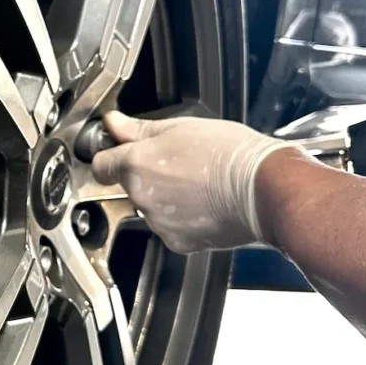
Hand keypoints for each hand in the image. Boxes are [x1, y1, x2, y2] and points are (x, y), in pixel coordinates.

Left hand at [91, 111, 292, 252]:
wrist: (265, 189)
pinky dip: (181, 218)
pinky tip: (203, 203)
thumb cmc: (229, 154)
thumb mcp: (180, 127)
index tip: (119, 151)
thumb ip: (138, 128)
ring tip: (197, 183)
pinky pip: (169, 227)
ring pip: (150, 207)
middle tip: (177, 163)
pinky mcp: (177, 241)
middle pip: (129, 185)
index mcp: (136, 164)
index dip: (109, 156)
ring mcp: (157, 222)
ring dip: (164, 197)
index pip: (101, 164)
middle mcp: (140, 196)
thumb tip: (112, 123)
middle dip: (146, 175)